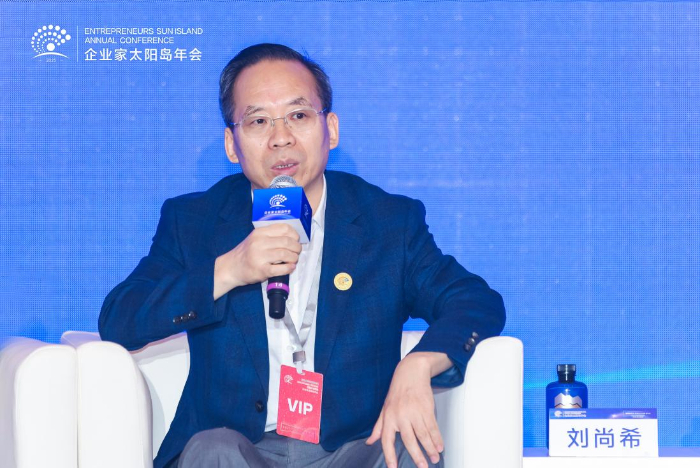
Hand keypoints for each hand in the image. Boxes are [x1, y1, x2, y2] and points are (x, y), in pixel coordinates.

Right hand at [213, 223, 300, 298]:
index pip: (284, 228)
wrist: (231, 268)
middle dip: (296, 248)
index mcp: (260, 232)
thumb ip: (271, 236)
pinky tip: (290, 267)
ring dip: (294, 258)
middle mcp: (259, 242)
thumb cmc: (246, 253)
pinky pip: (281, 269)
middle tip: (297, 252)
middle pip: (287, 241)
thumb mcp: (256, 238)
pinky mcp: (261, 270)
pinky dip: (289, 268)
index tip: (296, 240)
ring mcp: (260, 256)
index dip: (294, 235)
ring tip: (293, 260)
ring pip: (285, 254)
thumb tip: (293, 238)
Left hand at [366, 352, 450, 467]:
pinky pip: (433, 427)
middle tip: (423, 467)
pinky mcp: (426, 408)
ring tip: (435, 459)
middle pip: (409, 440)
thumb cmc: (397, 392)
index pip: (387, 440)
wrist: (411, 373)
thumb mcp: (384, 409)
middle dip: (417, 456)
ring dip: (430, 449)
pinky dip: (437, 438)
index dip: (389, 456)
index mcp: (389, 418)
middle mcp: (401, 416)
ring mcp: (415, 412)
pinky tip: (439, 446)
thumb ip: (378, 427)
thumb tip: (370, 442)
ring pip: (424, 435)